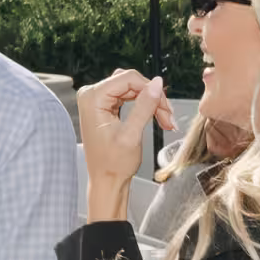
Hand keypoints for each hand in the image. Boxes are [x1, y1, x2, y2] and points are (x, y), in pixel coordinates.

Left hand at [76, 70, 173, 221]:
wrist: (106, 181)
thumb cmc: (113, 164)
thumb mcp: (132, 134)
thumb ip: (144, 106)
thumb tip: (157, 83)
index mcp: (92, 98)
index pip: (128, 78)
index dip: (151, 90)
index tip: (166, 108)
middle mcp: (91, 95)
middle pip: (131, 82)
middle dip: (153, 98)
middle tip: (168, 117)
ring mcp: (97, 100)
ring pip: (133, 89)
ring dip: (151, 102)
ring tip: (165, 120)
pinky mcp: (104, 107)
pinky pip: (128, 97)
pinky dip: (144, 106)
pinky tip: (156, 117)